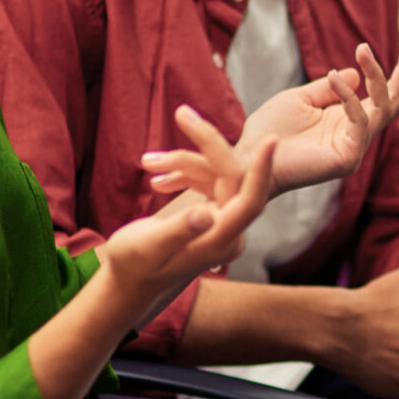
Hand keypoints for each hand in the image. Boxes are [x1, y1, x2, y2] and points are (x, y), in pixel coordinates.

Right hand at [101, 109, 275, 324]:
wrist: (127, 285)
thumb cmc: (132, 267)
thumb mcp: (148, 247)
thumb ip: (179, 230)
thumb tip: (205, 213)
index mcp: (221, 241)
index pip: (250, 200)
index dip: (261, 169)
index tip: (272, 139)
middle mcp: (229, 233)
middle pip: (232, 178)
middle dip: (209, 145)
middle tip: (183, 113)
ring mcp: (223, 226)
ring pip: (216, 178)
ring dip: (184, 163)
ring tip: (146, 160)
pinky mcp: (212, 219)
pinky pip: (206, 185)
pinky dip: (183, 175)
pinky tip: (156, 178)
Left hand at [145, 38, 398, 196]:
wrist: (249, 158)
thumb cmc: (270, 130)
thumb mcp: (300, 98)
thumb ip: (328, 88)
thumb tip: (356, 74)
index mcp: (349, 119)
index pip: (383, 93)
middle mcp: (357, 133)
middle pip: (395, 100)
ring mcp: (355, 147)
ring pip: (381, 107)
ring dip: (376, 76)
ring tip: (363, 49)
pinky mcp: (347, 158)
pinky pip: (359, 122)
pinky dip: (349, 98)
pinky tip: (334, 78)